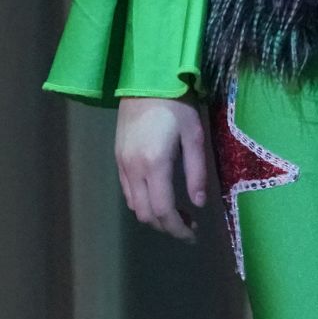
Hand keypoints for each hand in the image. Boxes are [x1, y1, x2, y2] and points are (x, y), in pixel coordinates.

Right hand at [115, 96, 209, 240]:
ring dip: (154, 216)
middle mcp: (133, 169)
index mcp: (154, 164)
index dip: (178, 228)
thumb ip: (196, 171)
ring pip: (134, 205)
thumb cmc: (178, 107)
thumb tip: (199, 203)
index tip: (193, 235)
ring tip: (179, 215)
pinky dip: (143, 203)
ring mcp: (122, 165)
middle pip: (145, 213)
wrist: (146, 83)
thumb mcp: (195, 137)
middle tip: (190, 228)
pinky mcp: (118, 159)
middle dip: (167, 226)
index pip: (163, 210)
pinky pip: (128, 192)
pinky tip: (161, 198)